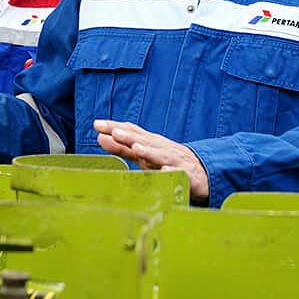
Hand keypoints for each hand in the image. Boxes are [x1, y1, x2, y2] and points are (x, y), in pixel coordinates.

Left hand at [93, 119, 207, 199]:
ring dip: (149, 151)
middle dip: (130, 136)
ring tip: (137, 148)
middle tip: (114, 132)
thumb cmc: (167, 160)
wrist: (201, 172)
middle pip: (144, 140)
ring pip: (160, 155)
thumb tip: (100, 137)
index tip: (97, 124)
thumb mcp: (144, 153)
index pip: (131, 132)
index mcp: (150, 142)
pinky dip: (172, 172)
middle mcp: (161, 148)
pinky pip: (178, 173)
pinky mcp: (186, 174)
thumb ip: (122, 147)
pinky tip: (165, 171)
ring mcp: (174, 160)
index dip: (115, 128)